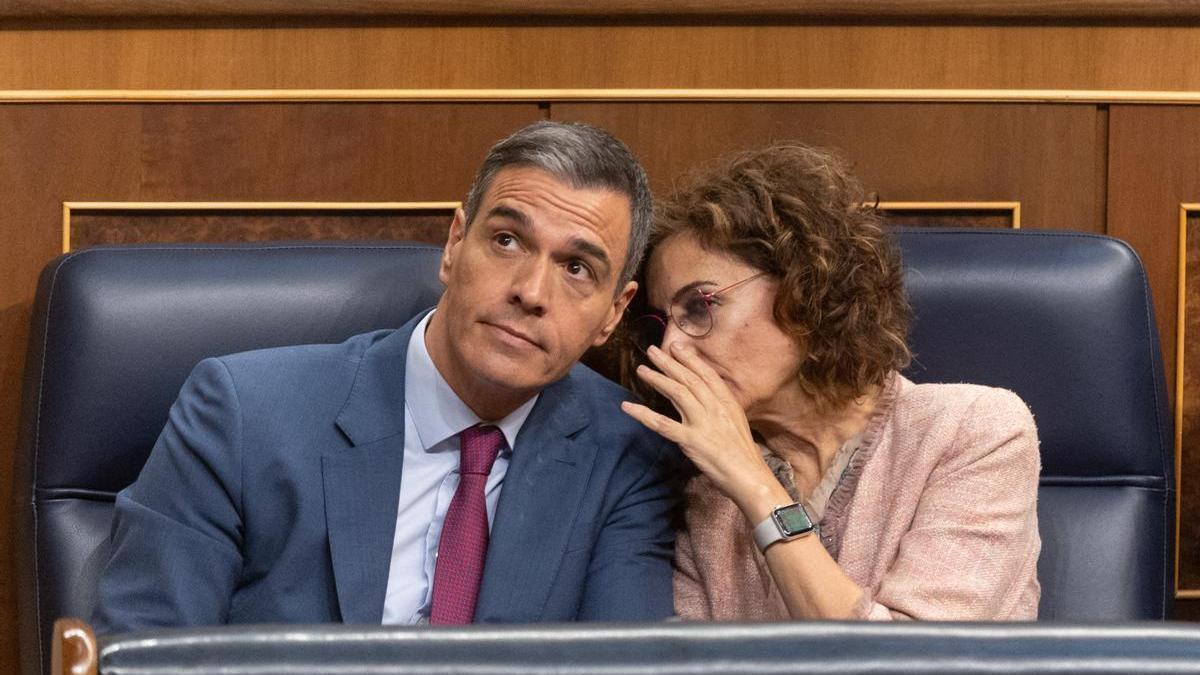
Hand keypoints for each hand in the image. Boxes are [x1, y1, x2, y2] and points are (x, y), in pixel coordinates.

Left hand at [620, 343, 785, 517]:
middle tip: (652, 350)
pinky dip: (643, 414)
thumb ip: (720, 408)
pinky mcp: (691, 441)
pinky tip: (628, 407)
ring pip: (677, 394)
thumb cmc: (744, 454)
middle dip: (670, 362)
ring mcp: (703, 423)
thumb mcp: (736, 423)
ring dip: (658, 379)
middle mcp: (715, 408)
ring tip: (642, 369)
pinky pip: (662, 424)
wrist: (750, 477)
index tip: (676, 345)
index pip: (707, 375)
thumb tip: (705, 397)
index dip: (690, 359)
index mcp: (728, 403)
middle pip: (689, 379)